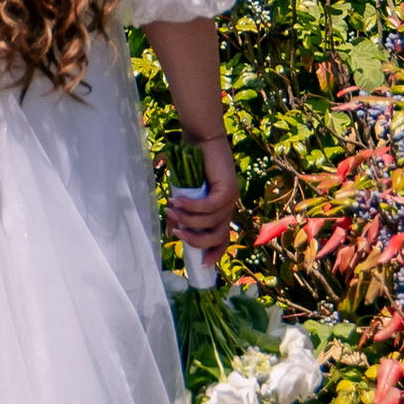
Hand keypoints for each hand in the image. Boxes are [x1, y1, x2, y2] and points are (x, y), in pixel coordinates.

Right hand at [161, 133, 239, 270]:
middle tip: (178, 233)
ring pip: (210, 222)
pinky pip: (208, 206)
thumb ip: (181, 214)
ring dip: (188, 219)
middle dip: (196, 241)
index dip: (215, 254)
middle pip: (218, 237)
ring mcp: (231, 198)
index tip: (202, 264)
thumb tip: (172, 233)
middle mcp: (230, 207)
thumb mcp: (184, 195)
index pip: (223, 240)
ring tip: (171, 208)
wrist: (201, 139)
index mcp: (222, 211)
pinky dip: (192, 206)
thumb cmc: (191, 165)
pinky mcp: (228, 189)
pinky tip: (178, 200)